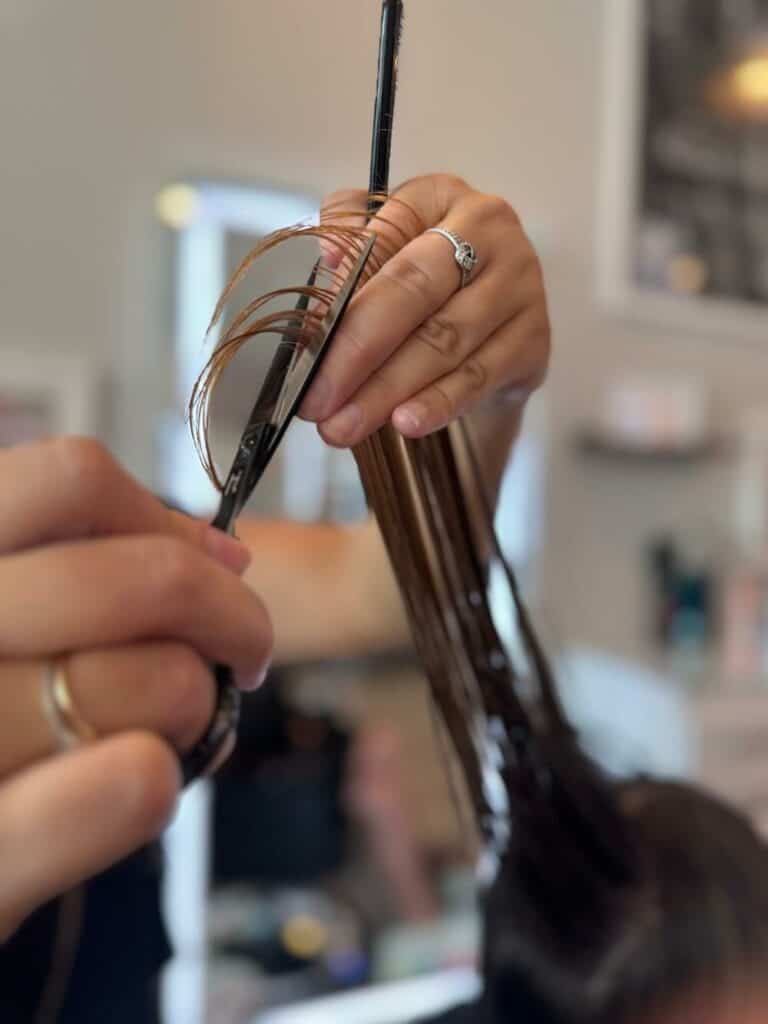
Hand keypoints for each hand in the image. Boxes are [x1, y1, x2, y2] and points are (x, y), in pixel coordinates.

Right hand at [0, 438, 272, 937]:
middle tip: (240, 655)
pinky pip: (132, 785)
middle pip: (150, 581)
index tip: (201, 563)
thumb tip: (226, 555)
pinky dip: (163, 779)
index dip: (161, 519)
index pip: (70, 480)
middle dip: (231, 618)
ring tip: (166, 730)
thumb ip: (89, 571)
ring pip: (160, 682)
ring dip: (194, 708)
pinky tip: (141, 785)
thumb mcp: (6, 620)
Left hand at [300, 173, 549, 445]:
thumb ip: (351, 246)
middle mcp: (490, 230)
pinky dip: (438, 403)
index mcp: (441, 197)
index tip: (306, 341)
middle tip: (317, 399)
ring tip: (344, 426)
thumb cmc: (425, 284)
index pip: (386, 237)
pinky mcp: (534, 339)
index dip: (343, 290)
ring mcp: (520, 286)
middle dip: (358, 351)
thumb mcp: (385, 250)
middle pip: (415, 293)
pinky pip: (477, 377)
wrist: (491, 325)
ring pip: (443, 343)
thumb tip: (328, 258)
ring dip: (386, 391)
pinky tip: (405, 423)